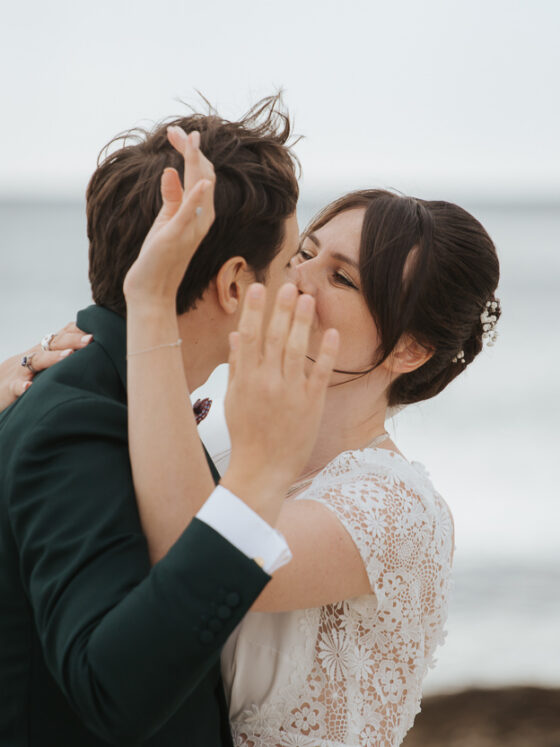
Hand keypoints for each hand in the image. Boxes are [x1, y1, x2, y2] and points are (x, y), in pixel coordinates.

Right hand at [0, 323, 91, 411]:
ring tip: (69, 355)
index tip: (99, 327)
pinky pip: (15, 386)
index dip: (79, 329)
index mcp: (44, 350)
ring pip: (37, 360)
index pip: (62, 335)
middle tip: (91, 339)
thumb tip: (93, 346)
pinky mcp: (10, 388)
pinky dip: (22, 387)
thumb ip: (64, 352)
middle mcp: (34, 356)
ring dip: (53, 358)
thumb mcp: (45, 361)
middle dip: (73, 340)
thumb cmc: (27, 374)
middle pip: (54, 343)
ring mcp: (21, 371)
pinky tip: (29, 387)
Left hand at [123, 128, 215, 308]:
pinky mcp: (178, 235)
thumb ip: (171, 196)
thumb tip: (169, 171)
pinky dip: (197, 197)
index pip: (201, 175)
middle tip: (175, 130)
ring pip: (200, 188)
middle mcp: (202, 219)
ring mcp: (192, 227)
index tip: (176, 134)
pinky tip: (200, 181)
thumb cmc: (159, 257)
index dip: (191, 152)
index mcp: (200, 213)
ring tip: (189, 139)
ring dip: (196, 162)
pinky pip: (190, 213)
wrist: (152, 288)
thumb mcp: (166, 221)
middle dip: (192, 150)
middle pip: (203, 175)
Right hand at [221, 283, 338, 525]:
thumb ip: (237, 367)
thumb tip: (237, 336)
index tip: (259, 287)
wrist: (262, 469)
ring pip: (297, 350)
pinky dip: (325, 352)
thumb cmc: (246, 434)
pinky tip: (330, 332)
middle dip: (282, 309)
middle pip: (274, 338)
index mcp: (246, 380)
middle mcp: (267, 382)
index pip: (249, 337)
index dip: (255, 310)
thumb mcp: (234, 399)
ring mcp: (291, 393)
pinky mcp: (311, 404)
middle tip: (289, 284)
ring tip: (307, 299)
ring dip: (302, 322)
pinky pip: (320, 373)